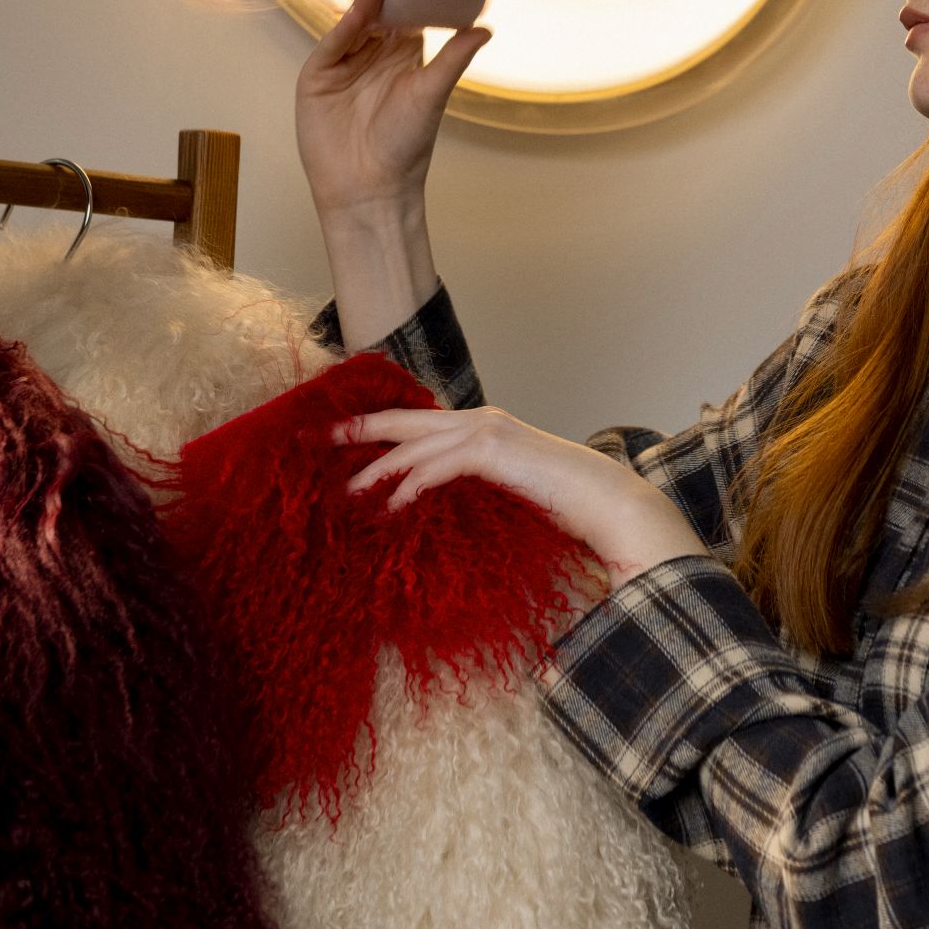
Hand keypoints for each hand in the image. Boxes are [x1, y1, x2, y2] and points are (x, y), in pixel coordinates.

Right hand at [295, 0, 490, 216]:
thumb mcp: (432, 95)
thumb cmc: (405, 146)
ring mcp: (343, 64)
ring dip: (366, 2)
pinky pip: (332, 44)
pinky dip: (344, 25)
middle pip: (376, 13)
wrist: (368, 188)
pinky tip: (360, 7)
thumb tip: (485, 28)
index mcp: (403, 57)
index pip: (407, 15)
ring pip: (353, 24)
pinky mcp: (317, 77)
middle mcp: (372, 55)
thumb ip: (453, 59)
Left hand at [334, 402, 708, 588]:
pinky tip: (390, 506)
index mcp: (483, 427)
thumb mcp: (508, 491)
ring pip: (415, 445)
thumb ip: (476, 489)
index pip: (422, 424)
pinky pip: (437, 467)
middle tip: (322, 439)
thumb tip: (441, 507)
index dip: (383, 429)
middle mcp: (481, 420)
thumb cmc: (562, 503)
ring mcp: (487, 431)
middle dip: (362, 429)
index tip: (349, 440)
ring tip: (344, 491)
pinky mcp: (492, 450)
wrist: (606, 499)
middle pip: (406, 422)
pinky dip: (410, 485)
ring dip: (376, 468)